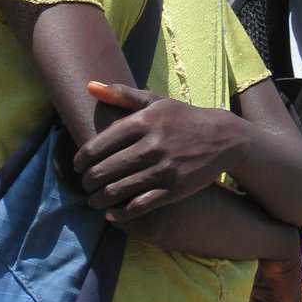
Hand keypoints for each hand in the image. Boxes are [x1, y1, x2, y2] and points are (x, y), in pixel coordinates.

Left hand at [72, 82, 246, 219]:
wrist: (224, 138)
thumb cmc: (183, 118)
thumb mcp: (155, 101)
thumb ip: (122, 94)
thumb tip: (89, 86)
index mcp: (143, 122)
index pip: (99, 145)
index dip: (82, 160)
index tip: (78, 167)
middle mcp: (151, 145)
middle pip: (105, 170)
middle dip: (88, 182)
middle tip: (86, 185)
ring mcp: (163, 169)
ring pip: (118, 190)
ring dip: (100, 199)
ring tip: (94, 200)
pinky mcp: (175, 189)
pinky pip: (140, 206)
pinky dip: (121, 213)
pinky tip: (112, 214)